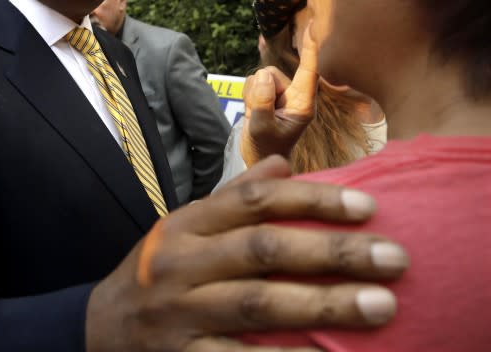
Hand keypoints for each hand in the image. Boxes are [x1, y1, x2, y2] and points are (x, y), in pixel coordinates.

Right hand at [86, 156, 407, 351]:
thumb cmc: (156, 273)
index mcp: (186, 225)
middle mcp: (182, 263)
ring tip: (380, 305)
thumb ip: (231, 199)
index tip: (368, 205)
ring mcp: (181, 313)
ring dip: (324, 305)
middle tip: (394, 258)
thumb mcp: (182, 227)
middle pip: (263, 249)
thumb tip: (283, 165)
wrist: (99, 328)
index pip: (254, 201)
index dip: (312, 198)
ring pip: (258, 303)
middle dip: (332, 251)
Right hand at [240, 24, 318, 166]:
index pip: (309, 71)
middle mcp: (294, 95)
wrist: (258, 158)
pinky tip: (253, 111)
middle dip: (260, 90)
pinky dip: (248, 95)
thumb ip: (262, 103)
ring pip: (260, 76)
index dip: (311, 48)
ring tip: (258, 115)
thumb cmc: (266, 149)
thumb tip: (263, 75)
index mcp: (303, 104)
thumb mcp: (262, 128)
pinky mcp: (268, 92)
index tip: (316, 25)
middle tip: (261, 115)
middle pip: (273, 74)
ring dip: (253, 95)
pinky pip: (252, 81)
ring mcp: (281, 93)